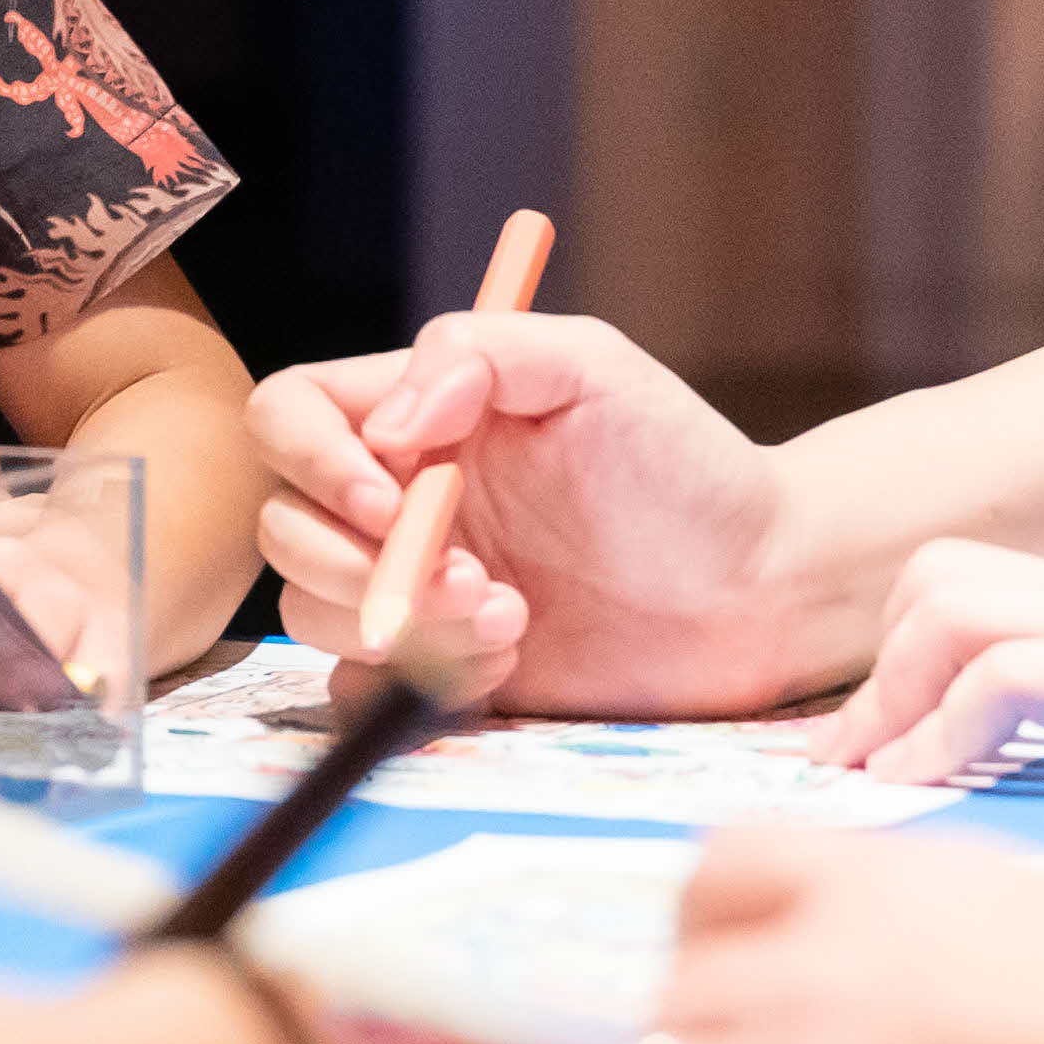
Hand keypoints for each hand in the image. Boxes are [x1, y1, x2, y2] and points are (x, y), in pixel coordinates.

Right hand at [248, 312, 803, 713]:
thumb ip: (480, 354)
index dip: (312, 459)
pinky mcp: (440, 667)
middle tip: (475, 579)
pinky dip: (420, 683)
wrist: (758, 589)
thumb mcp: (593, 366)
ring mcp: (415, 588)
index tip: (389, 499)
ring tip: (513, 617)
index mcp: (418, 414)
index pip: (291, 414)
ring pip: (314, 614)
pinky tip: (511, 663)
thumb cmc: (685, 465)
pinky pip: (362, 689)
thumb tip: (390, 424)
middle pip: (285, 526)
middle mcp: (400, 499)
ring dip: (404, 625)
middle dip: (363, 566)